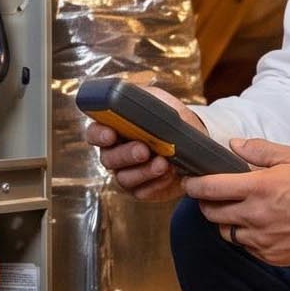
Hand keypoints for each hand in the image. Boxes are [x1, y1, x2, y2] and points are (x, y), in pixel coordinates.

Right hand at [84, 85, 207, 201]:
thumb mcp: (159, 101)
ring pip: (124, 178)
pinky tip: (170, 174)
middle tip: (143, 150)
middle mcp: (116, 153)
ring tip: (163, 163)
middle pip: (108, 158)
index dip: (99, 135)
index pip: (94, 133)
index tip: (110, 134)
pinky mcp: (142, 189)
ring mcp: (127, 173)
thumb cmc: (172, 119)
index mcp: (114, 129)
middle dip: (126, 155)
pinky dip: (156, 184)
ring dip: (144, 171)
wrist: (195, 141)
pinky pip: (142, 191)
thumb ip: (144, 99)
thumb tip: (136, 101)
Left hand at [182, 138, 289, 264]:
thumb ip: (259, 149)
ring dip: (225, 221)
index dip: (193, 184)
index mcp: (258, 188)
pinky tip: (258, 225)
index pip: (210, 188)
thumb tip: (232, 145)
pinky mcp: (269, 255)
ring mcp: (260, 238)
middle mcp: (254, 215)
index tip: (190, 181)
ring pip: (225, 231)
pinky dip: (245, 236)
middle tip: (213, 195)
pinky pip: (245, 245)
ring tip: (237, 210)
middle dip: (206, 202)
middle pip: (211, 212)